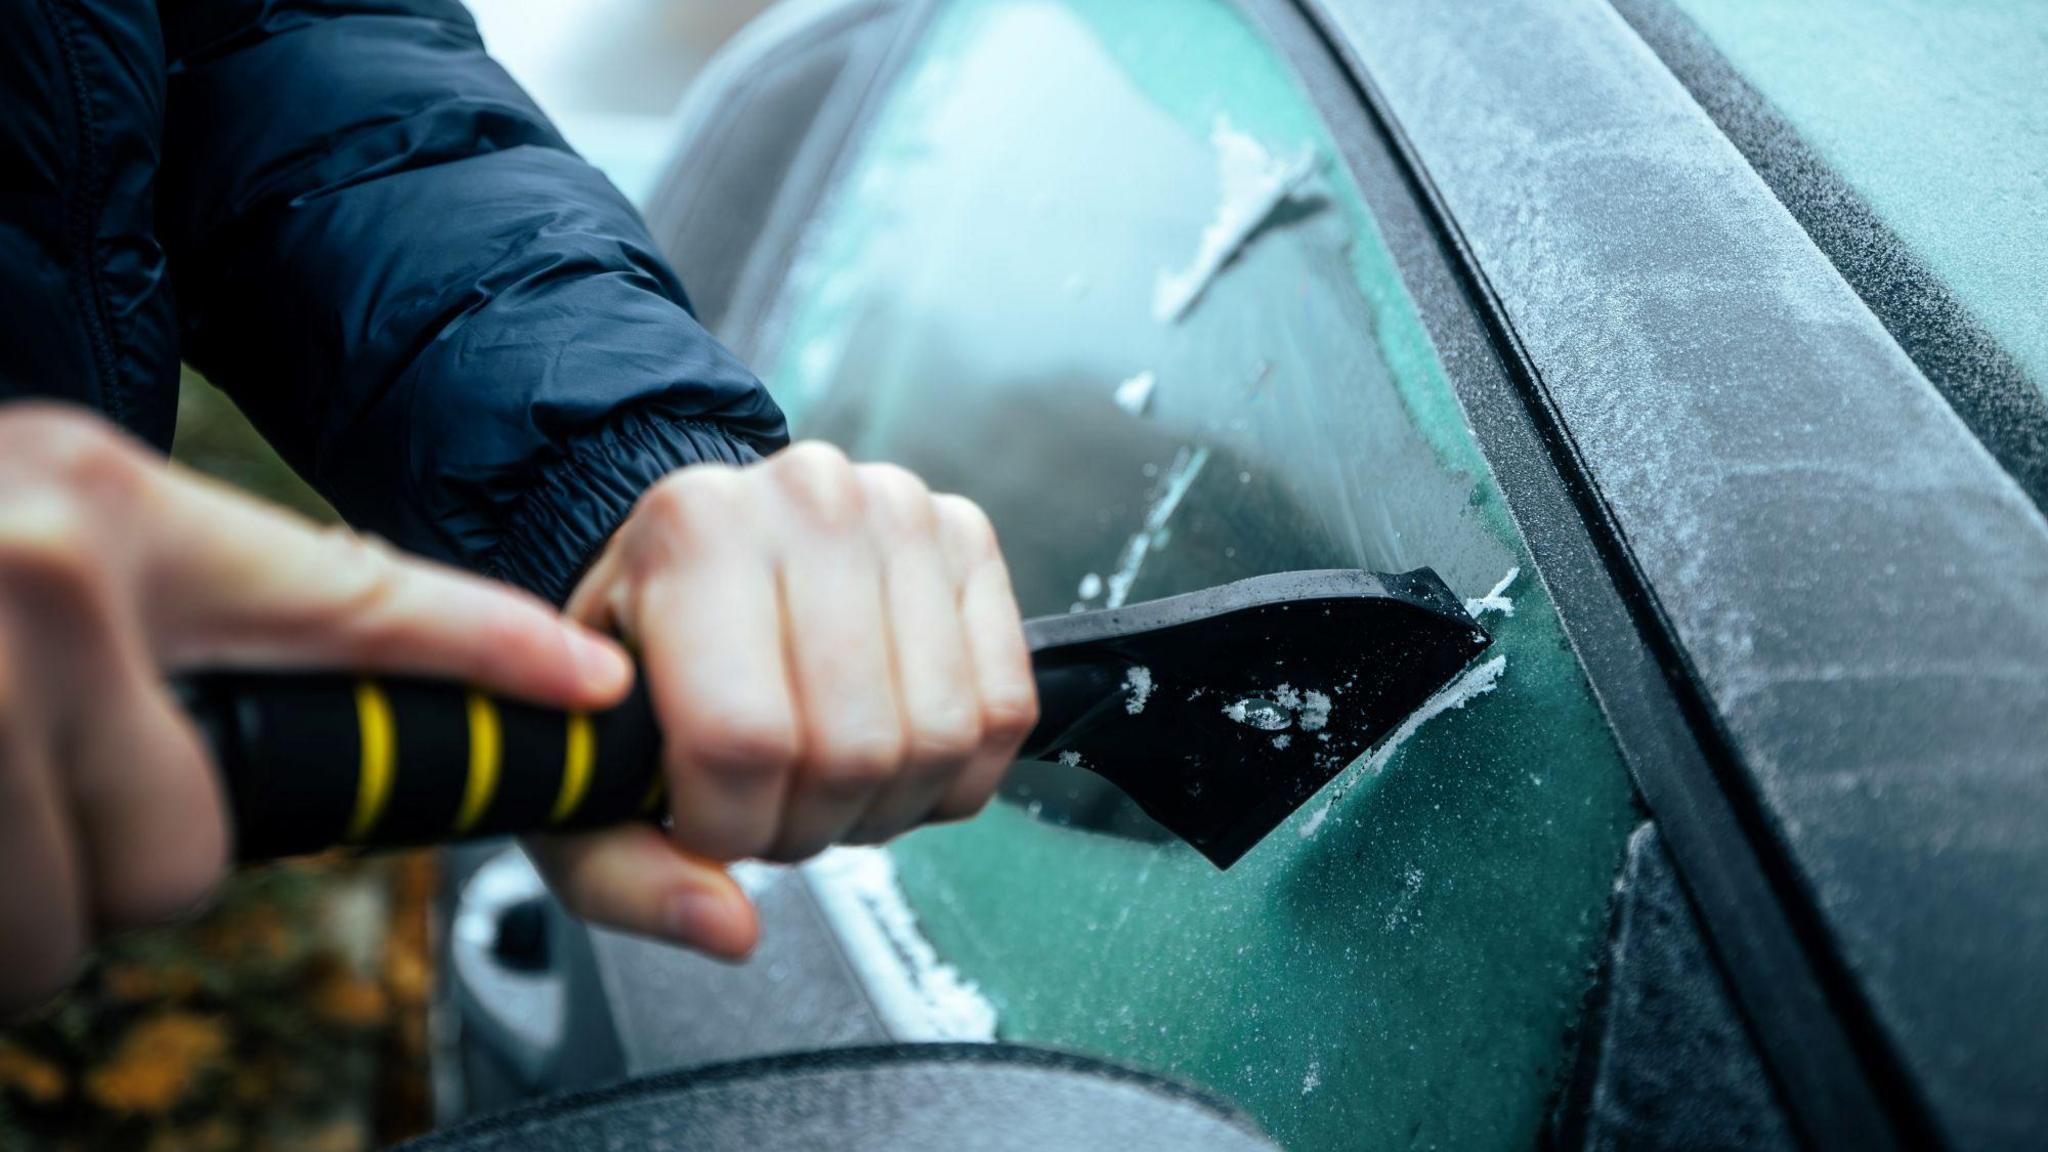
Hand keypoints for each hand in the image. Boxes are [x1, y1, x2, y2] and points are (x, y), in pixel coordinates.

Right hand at [0, 405, 631, 1013]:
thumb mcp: (55, 519)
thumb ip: (182, 604)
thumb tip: (322, 718)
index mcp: (114, 513)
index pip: (354, 597)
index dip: (488, 652)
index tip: (590, 694)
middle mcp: (47, 581)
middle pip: (192, 844)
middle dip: (136, 851)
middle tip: (57, 782)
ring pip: (87, 911)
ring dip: (38, 897)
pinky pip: (6, 946)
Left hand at [532, 442, 1037, 958]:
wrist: (694, 547)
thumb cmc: (635, 651)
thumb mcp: (584, 759)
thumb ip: (623, 871)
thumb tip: (730, 930)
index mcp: (690, 533)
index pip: (743, 737)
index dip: (732, 828)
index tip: (706, 824)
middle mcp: (806, 502)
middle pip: (852, 749)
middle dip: (809, 826)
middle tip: (769, 806)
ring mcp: (901, 514)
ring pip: (937, 739)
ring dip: (884, 807)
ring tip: (824, 779)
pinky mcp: (969, 540)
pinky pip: (1004, 712)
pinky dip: (953, 775)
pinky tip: (889, 756)